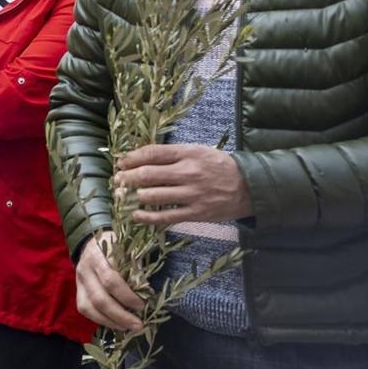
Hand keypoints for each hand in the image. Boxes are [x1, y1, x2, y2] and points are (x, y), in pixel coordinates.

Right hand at [75, 232, 143, 332]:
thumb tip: (146, 291)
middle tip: (138, 325)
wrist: (91, 243)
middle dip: (120, 315)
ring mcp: (79, 282)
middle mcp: (86, 270)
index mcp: (98, 256)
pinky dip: (101, 320)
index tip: (142, 305)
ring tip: (128, 328)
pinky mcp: (78, 291)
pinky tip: (116, 324)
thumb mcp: (126, 249)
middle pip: (99, 298)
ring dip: (110, 322)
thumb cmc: (115, 247)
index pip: (110, 280)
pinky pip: (85, 310)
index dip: (127, 296)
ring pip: (89, 307)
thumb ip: (134, 267)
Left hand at [114, 144, 249, 226]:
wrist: (250, 187)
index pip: (152, 153)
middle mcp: (188, 173)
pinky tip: (135, 215)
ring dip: (132, 197)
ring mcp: (192, 194)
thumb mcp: (198, 151)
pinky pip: (165, 217)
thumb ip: (172, 154)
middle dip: (126, 178)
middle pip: (147, 174)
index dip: (131, 158)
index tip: (120, 163)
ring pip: (152, 196)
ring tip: (123, 197)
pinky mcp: (196, 213)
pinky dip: (146, 217)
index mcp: (188, 154)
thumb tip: (141, 157)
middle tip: (117, 181)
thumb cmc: (219, 166)